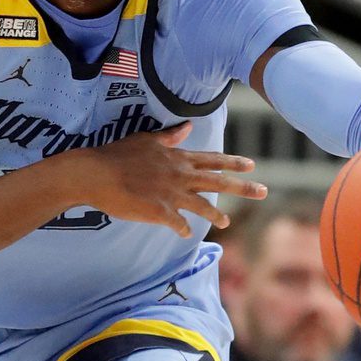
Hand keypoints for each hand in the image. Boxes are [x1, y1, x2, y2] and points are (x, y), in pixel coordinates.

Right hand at [78, 123, 266, 238]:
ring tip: (227, 222)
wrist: (96, 173)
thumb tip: (187, 127)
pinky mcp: (159, 212)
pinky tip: (187, 234)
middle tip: (263, 192)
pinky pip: (178, 223)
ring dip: (216, 215)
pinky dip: (184, 229)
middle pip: (218, 182)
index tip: (251, 165)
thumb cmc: (117, 155)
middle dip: (243, 187)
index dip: (233, 163)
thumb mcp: (145, 139)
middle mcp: (180, 175)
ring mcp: (171, 194)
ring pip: (202, 205)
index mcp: (178, 158)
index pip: (212, 160)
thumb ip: (169, 137)